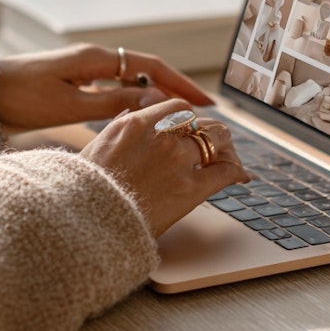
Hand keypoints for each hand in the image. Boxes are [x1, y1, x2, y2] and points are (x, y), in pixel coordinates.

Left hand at [0, 43, 213, 132]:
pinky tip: (139, 117)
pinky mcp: (74, 82)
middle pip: (145, 71)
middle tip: (198, 111)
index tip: (204, 100)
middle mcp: (94, 59)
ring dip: (154, 96)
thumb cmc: (21, 98)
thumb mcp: (71, 104)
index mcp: (96, 59)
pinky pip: (114, 88)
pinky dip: (132, 100)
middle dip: (174, 89)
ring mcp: (84, 69)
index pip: (151, 66)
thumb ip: (113, 102)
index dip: (180, 83)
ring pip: (130, 80)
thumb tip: (156, 100)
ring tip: (176, 117)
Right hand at [81, 99, 250, 237]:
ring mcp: (178, 160)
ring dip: (227, 148)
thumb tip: (131, 114)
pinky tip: (241, 176)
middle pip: (202, 122)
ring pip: (219, 140)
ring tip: (230, 158)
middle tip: (216, 145)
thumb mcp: (96, 148)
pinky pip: (226, 171)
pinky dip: (237, 172)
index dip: (191, 118)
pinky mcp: (191, 188)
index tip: (194, 128)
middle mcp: (161, 137)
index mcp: (136, 124)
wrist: (91, 222)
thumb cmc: (88, 190)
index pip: (178, 108)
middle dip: (211, 133)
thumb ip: (119, 127)